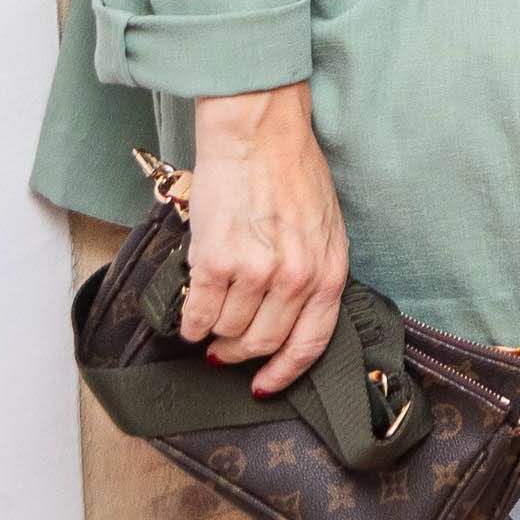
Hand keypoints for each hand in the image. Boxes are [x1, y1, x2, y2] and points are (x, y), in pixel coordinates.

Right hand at [181, 83, 347, 395]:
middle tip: (225, 347)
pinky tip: (191, 313)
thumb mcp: (324, 228)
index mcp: (329, 270)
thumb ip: (313, 272)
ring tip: (210, 320)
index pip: (310, 343)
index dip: (284, 372)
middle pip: (263, 343)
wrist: (259, 134)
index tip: (264, 385)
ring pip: (227, 332)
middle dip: (240, 353)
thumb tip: (289, 316)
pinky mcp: (217, 263)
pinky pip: (197, 314)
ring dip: (214, 334)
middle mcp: (297, 277)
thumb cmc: (292, 174)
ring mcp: (256, 272)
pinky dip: (190, 322)